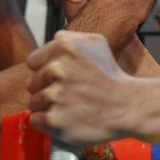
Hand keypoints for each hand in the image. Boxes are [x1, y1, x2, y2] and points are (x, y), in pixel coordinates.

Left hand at [27, 30, 129, 144]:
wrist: (127, 107)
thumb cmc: (111, 76)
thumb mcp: (96, 43)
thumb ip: (69, 37)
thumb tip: (52, 39)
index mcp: (64, 48)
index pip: (33, 62)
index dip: (46, 71)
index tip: (63, 78)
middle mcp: (57, 69)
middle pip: (32, 84)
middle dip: (47, 89)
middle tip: (71, 94)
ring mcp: (54, 95)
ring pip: (34, 102)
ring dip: (49, 107)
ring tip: (71, 107)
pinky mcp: (54, 119)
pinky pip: (36, 120)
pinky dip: (48, 123)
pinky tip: (67, 119)